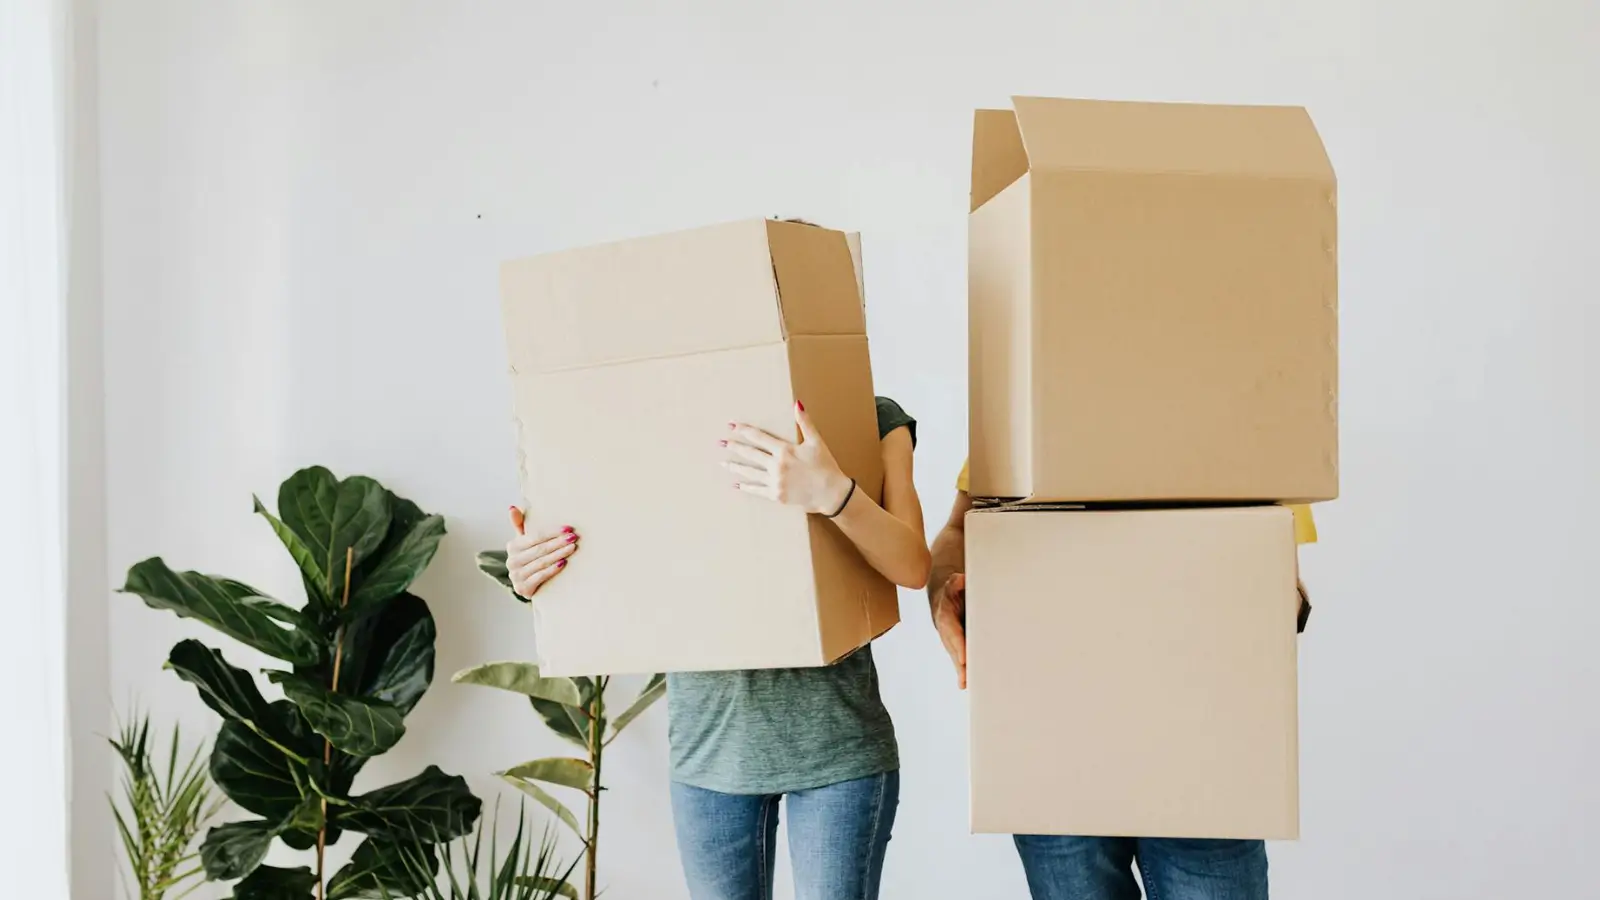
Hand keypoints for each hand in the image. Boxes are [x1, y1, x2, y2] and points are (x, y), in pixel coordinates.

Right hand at [505, 506, 578, 599]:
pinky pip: (540, 577)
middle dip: (558, 543)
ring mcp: (516, 576)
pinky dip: (552, 570)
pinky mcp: (522, 588)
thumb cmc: (530, 557)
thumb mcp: (524, 541)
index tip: (568, 528)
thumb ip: (519, 525)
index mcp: (513, 546)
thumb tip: (512, 507)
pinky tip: (563, 563)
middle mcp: (512, 561)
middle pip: (539, 549)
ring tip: (572, 548)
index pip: (534, 537)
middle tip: (574, 537)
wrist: (526, 584)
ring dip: (558, 554)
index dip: (552, 532)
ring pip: (541, 562)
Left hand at [723, 402, 852, 514]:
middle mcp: (777, 465)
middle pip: (751, 454)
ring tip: (723, 463)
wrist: (831, 493)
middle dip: (734, 447)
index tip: (732, 426)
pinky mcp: (776, 495)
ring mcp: (775, 481)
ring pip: (750, 472)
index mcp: (785, 450)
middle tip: (721, 442)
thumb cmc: (825, 466)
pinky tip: (736, 485)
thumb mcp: (816, 442)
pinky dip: (746, 487)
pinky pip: (757, 490)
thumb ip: (805, 422)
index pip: (759, 437)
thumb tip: (797, 404)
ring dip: (735, 467)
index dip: (744, 430)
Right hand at [930, 573, 966, 688]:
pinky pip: (958, 658)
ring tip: (965, 683)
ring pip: (955, 656)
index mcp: (946, 615)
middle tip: (965, 676)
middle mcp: (946, 630)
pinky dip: (961, 671)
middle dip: (959, 662)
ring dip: (960, 670)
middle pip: (953, 648)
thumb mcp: (954, 582)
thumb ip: (957, 582)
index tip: (963, 657)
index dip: (957, 644)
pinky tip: (964, 683)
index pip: (952, 631)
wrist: (944, 598)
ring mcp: (949, 639)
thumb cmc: (952, 591)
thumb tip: (962, 580)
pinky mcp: (956, 644)